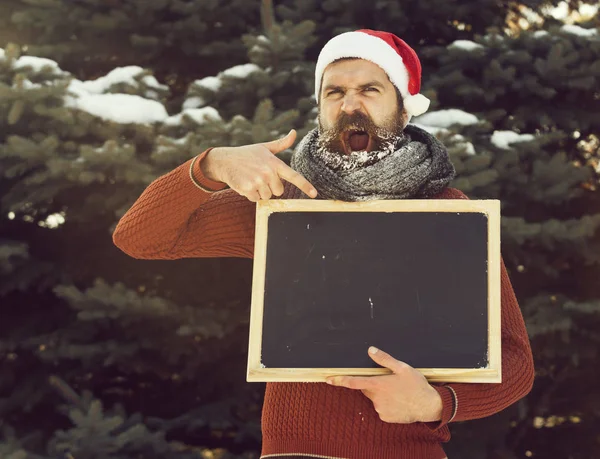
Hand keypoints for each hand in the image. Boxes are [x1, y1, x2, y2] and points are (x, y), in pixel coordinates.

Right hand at [201, 129, 317, 201]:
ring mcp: (258, 181)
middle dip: (271, 187)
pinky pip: (256, 199)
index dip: (305, 186)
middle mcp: (268, 172)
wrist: (225, 160)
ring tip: (251, 179)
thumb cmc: (247, 154)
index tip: (314, 195)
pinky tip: (245, 184)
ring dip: (260, 191)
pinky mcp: (248, 189)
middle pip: (279, 191)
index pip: (294, 176)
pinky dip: (251, 195)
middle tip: (260, 177)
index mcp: (275, 163)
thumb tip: (294, 132)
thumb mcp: (264, 148)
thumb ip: (281, 143)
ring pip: (267, 196)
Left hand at [326, 347, 442, 423]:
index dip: (339, 380)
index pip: (354, 382)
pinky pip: (381, 408)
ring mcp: (380, 409)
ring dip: (382, 394)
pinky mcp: (385, 417)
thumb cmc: (416, 385)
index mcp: (378, 384)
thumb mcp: (402, 368)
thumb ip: (384, 359)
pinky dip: (387, 403)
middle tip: (390, 382)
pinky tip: (399, 401)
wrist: (429, 406)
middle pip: (367, 389)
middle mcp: (376, 398)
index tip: (328, 379)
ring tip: (398, 392)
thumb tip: (370, 350)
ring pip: (375, 398)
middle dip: (374, 384)